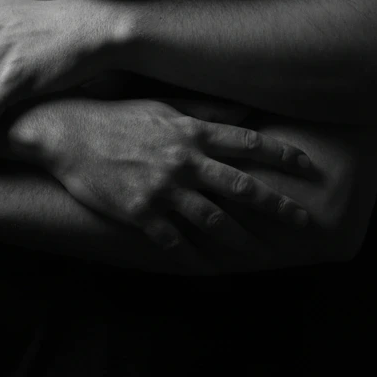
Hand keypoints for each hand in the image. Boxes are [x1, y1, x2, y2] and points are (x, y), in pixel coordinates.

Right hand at [37, 97, 310, 260]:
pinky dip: (195, 258)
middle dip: (277, 205)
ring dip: (242, 240)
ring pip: (214, 220)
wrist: (67, 133)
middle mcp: (183, 161)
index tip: (309, 166)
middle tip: (304, 221)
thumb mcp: (163, 107)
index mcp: (190, 132)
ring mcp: (162, 190)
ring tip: (262, 254)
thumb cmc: (117, 116)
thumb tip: (244, 110)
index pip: (247, 142)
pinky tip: (211, 269)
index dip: (282, 155)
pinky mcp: (140, 214)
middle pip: (241, 187)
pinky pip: (175, 242)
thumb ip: (204, 112)